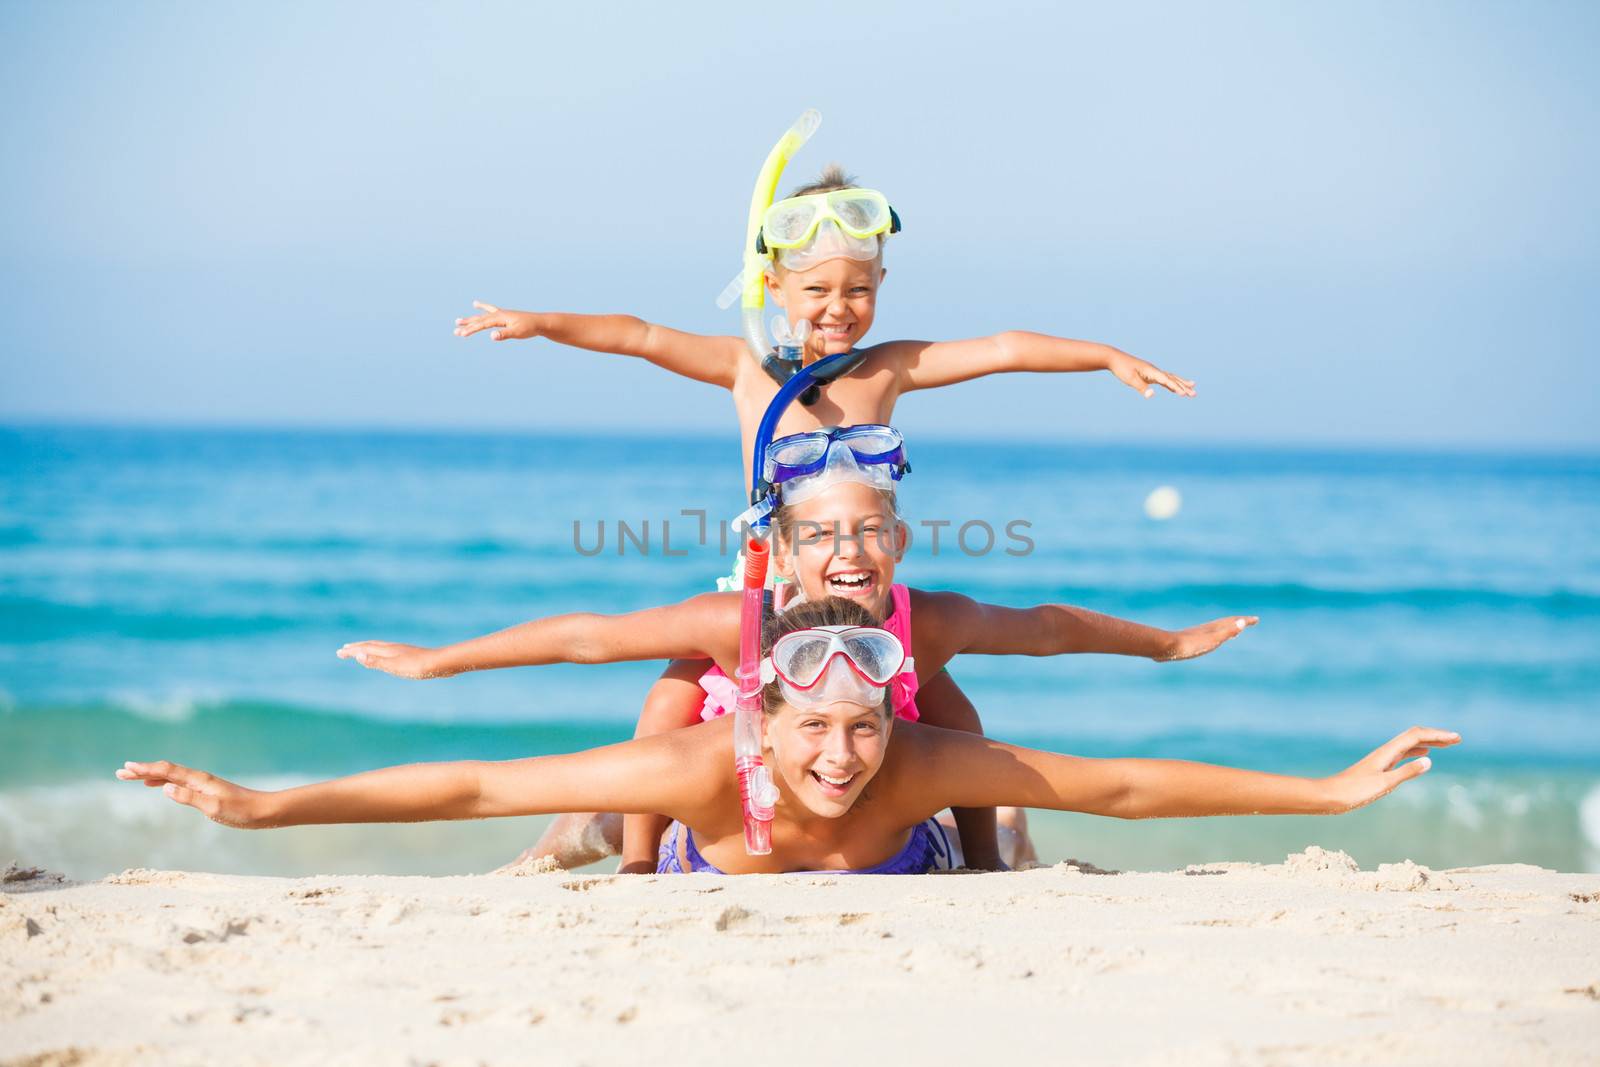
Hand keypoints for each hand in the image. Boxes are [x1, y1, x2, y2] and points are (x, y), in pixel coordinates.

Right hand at [116, 761, 267, 827]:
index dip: (145, 769)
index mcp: (199, 780)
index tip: (126, 768)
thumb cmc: (242, 812)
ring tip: (133, 777)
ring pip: (172, 775)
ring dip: (152, 775)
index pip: (167, 771)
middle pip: (166, 770)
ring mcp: (203, 784)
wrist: (265, 810)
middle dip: (143, 771)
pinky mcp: (207, 791)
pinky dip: (165, 781)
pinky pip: (180, 782)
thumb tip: (164, 788)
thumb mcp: (214, 809)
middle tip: (120, 772)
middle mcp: (200, 778)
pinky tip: (160, 786)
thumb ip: (189, 798)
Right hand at [336, 641, 450, 678]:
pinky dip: (382, 654)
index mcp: (388, 650)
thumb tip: (357, 654)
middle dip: (357, 647)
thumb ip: (376, 661)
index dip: (351, 650)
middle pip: (372, 645)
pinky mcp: (412, 656)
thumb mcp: (394, 666)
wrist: (441, 664)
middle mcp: (394, 648)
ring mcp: (403, 651)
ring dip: (369, 649)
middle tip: (345, 649)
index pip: (365, 648)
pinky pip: (391, 653)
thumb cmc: (418, 667)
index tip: (339, 652)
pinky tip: (388, 660)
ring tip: (363, 652)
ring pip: (382, 648)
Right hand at [454, 301, 541, 341]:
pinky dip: (482, 307)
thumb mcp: (517, 333)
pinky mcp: (504, 315)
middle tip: (455, 330)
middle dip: (467, 325)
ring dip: (470, 318)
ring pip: (482, 316)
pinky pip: (490, 310)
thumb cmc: (529, 328)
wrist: (539, 322)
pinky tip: (476, 304)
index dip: (471, 329)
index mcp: (499, 318)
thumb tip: (491, 336)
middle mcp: (498, 314)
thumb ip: (504, 334)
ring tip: (458, 320)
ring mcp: (500, 313)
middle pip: (479, 320)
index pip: (481, 324)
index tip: (461, 334)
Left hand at [1107, 350, 1195, 397]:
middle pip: (1173, 379)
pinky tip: (1173, 388)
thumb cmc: (1121, 369)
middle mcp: (1154, 370)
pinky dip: (1171, 383)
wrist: (1114, 358)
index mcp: (1152, 371)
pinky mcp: (1148, 373)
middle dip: (1184, 387)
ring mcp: (1152, 371)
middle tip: (1195, 394)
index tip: (1184, 395)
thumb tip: (1152, 395)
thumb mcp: (1130, 379)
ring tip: (1192, 386)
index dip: (1176, 387)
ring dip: (1181, 383)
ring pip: (1170, 377)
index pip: (1167, 380)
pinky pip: (1163, 379)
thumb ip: (1142, 387)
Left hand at [1159, 615, 1258, 660]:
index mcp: (1213, 629)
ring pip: (1215, 630)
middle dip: (1238, 622)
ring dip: (1227, 629)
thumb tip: (1242, 621)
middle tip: (1249, 621)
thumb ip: (1227, 631)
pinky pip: (1207, 636)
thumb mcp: (1212, 640)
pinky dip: (1214, 636)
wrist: (1164, 647)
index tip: (1257, 619)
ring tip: (1233, 631)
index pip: (1233, 622)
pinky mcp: (1188, 642)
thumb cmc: (1189, 646)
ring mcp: (1197, 635)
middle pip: (1225, 624)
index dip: (1245, 621)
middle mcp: (1206, 630)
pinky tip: (1209, 641)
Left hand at [1323, 727, 1460, 811]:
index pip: (1416, 736)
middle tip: (1457, 739)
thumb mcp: (1383, 784)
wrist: (1330, 796)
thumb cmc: (1354, 791)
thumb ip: (1406, 772)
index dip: (1437, 735)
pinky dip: (1416, 751)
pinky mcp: (1379, 768)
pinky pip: (1403, 754)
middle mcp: (1385, 752)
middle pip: (1414, 737)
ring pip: (1409, 745)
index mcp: (1387, 752)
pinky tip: (1422, 756)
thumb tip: (1429, 760)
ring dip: (1428, 742)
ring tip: (1446, 744)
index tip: (1456, 738)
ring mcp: (1382, 759)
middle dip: (1436, 736)